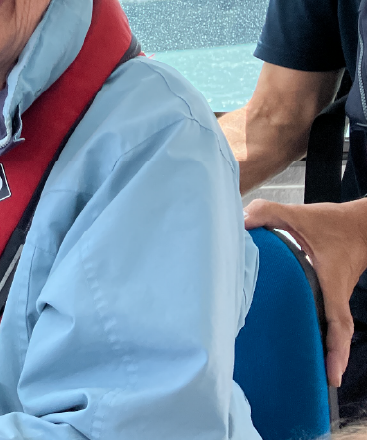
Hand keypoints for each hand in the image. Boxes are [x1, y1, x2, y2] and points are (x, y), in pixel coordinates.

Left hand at [245, 197, 366, 385]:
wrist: (358, 224)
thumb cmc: (334, 224)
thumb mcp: (299, 215)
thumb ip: (268, 213)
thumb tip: (241, 222)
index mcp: (332, 283)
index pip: (339, 324)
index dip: (336, 351)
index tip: (333, 376)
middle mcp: (335, 296)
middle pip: (333, 335)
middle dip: (326, 359)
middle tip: (314, 381)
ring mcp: (333, 296)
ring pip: (328, 328)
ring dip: (320, 347)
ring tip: (304, 370)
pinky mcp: (327, 292)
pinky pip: (323, 317)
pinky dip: (315, 331)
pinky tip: (296, 338)